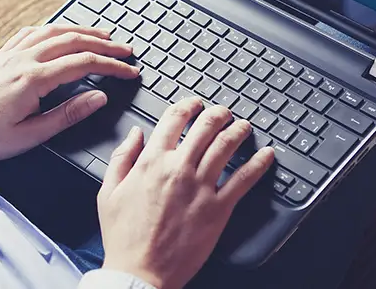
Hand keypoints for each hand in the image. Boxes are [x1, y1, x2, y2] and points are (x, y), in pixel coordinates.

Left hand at [0, 24, 139, 161]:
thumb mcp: (33, 134)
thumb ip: (69, 114)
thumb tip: (99, 97)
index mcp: (34, 79)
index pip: (84, 63)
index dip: (112, 66)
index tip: (130, 70)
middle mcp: (24, 59)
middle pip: (73, 40)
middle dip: (104, 43)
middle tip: (125, 49)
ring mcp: (11, 53)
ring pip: (54, 30)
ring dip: (82, 30)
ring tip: (103, 34)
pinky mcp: (1, 55)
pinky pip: (31, 31)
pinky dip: (53, 27)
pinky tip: (60, 30)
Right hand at [98, 98, 274, 288]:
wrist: (140, 271)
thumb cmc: (124, 236)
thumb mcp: (108, 192)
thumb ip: (122, 158)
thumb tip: (135, 134)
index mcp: (151, 162)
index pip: (173, 120)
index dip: (187, 105)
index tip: (194, 103)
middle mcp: (178, 169)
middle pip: (205, 127)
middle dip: (218, 114)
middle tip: (224, 112)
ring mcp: (200, 187)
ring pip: (226, 146)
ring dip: (238, 130)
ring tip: (244, 126)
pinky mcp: (218, 209)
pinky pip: (243, 179)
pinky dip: (258, 164)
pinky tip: (267, 155)